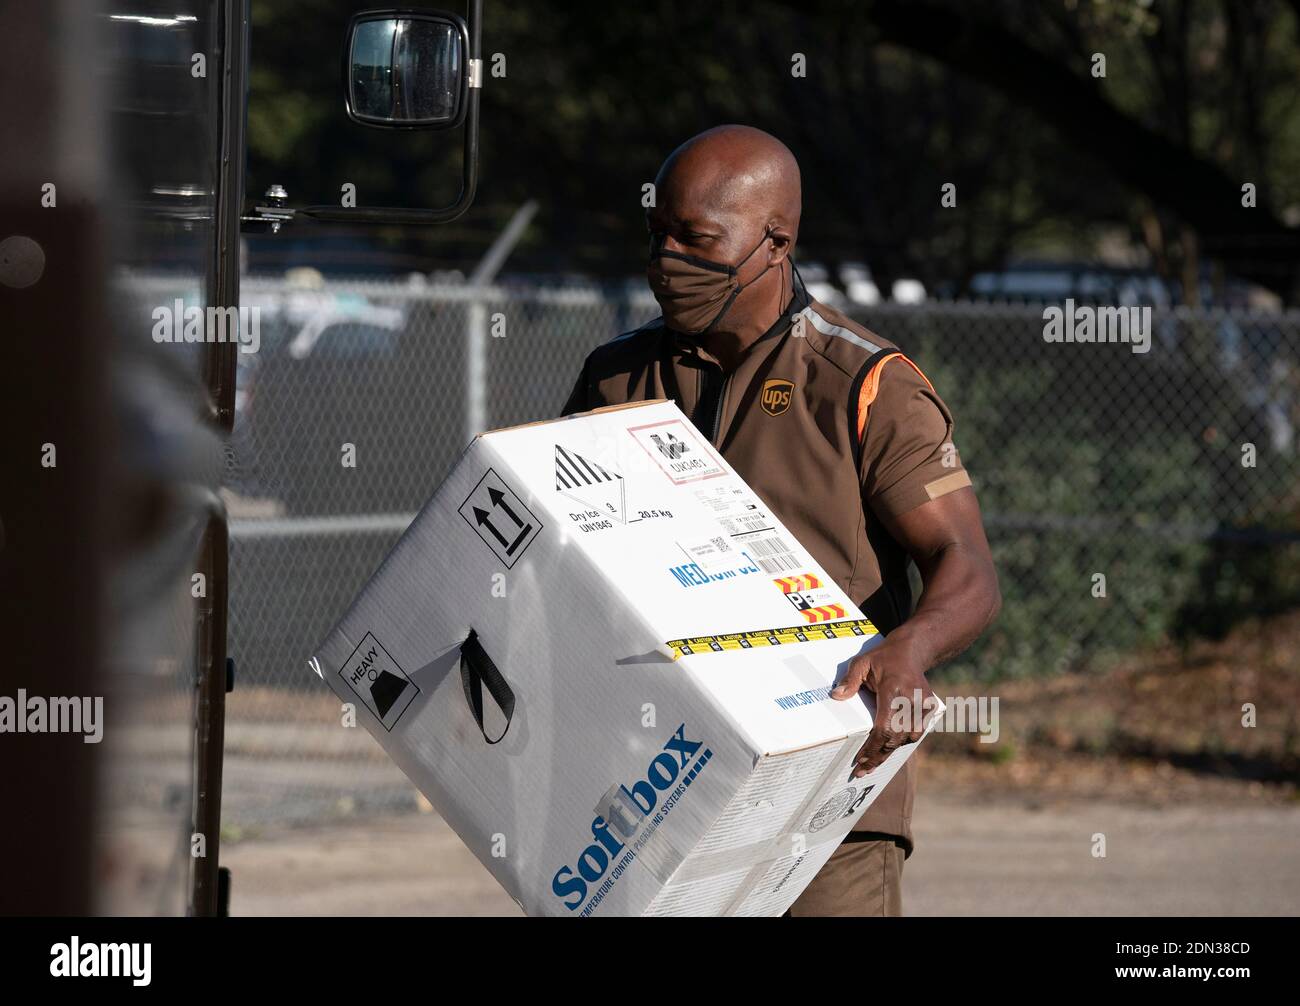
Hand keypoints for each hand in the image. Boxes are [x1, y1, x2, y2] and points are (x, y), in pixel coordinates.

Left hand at [831, 639, 934, 777]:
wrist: (913, 650)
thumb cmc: (884, 657)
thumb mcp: (862, 662)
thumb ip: (850, 680)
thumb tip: (836, 696)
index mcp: (894, 689)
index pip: (884, 727)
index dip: (872, 747)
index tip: (860, 760)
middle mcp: (911, 700)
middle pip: (896, 738)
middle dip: (878, 756)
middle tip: (863, 770)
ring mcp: (923, 705)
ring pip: (907, 738)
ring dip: (890, 752)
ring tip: (873, 764)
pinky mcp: (929, 708)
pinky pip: (916, 732)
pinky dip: (902, 742)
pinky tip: (888, 749)